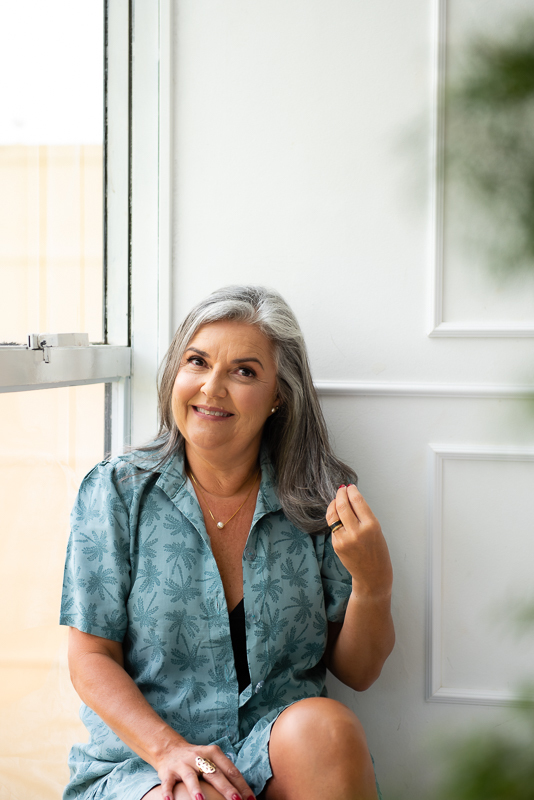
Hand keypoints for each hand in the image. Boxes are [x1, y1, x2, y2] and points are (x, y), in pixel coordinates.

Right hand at [158, 742, 254, 799]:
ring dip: (195, 789)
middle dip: (226, 788)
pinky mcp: (168, 772)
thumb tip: (244, 794)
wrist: (170, 748)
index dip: (241, 785)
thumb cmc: (197, 760)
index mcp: (213, 753)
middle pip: (214, 774)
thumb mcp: (212, 761)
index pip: (230, 770)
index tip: (251, 798)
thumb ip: (225, 773)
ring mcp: (183, 764)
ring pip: (190, 776)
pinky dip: (168, 792)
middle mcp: (199, 757)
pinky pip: (168, 783)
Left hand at [326, 484, 392, 598]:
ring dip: (334, 504)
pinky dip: (334, 517)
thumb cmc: (377, 550)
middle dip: (340, 494)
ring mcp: (344, 539)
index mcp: (371, 526)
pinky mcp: (336, 545)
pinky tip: (336, 514)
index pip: (357, 501)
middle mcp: (357, 532)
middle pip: (343, 505)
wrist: (372, 574)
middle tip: (341, 489)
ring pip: (333, 515)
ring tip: (337, 499)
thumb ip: (363, 515)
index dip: (352, 491)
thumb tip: (350, 498)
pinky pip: (333, 526)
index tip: (350, 486)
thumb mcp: (376, 530)